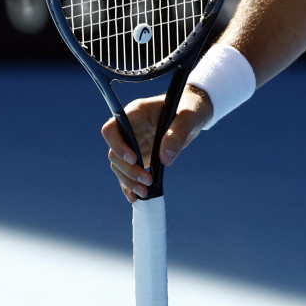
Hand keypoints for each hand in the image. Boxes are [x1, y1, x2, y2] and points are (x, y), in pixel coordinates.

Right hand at [102, 86, 212, 202]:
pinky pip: (128, 172)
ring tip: (145, 193)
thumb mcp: (189, 117)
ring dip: (128, 181)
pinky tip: (136, 197)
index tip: (134, 159)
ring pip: (119, 165)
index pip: (112, 129)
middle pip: (114, 152)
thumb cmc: (190, 109)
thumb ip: (177, 134)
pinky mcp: (140, 155)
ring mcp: (134, 143)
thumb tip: (165, 159)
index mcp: (136, 113)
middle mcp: (130, 128)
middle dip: (128, 170)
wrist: (194, 114)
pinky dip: (129, 185)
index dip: (117, 146)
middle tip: (147, 181)